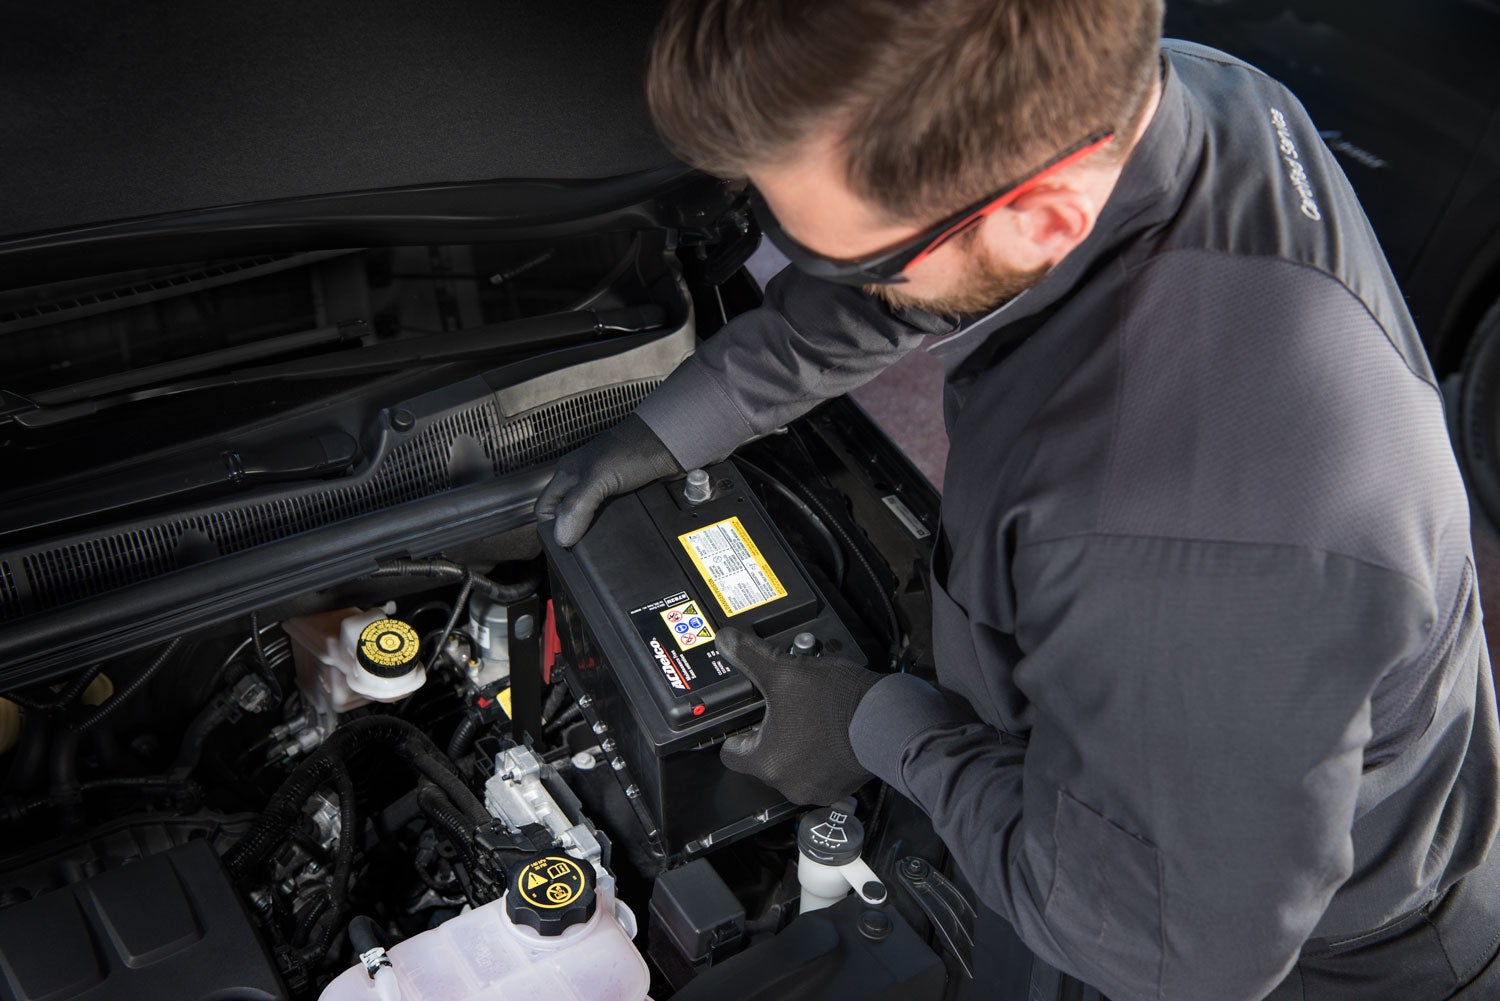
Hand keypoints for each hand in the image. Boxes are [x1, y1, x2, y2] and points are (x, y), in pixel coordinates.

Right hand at [535, 414, 682, 545]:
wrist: (673, 445)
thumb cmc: (635, 447)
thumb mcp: (598, 477)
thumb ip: (577, 506)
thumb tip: (563, 537)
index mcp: (569, 474)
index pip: (545, 509)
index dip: (550, 526)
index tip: (564, 542)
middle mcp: (584, 482)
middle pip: (568, 516)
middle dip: (575, 531)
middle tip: (584, 545)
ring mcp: (605, 490)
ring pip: (591, 520)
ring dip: (597, 531)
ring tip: (604, 542)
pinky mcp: (625, 497)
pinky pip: (614, 519)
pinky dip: (617, 528)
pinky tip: (622, 532)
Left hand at [716, 628, 878, 805]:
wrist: (888, 720)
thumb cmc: (837, 702)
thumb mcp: (786, 670)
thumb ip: (750, 656)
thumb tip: (727, 641)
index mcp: (768, 762)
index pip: (731, 754)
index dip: (735, 732)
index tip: (745, 719)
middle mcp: (789, 784)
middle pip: (765, 758)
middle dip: (772, 734)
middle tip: (784, 708)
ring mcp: (818, 789)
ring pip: (794, 764)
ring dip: (798, 744)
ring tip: (809, 716)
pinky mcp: (842, 787)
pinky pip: (821, 770)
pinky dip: (821, 754)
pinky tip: (829, 730)